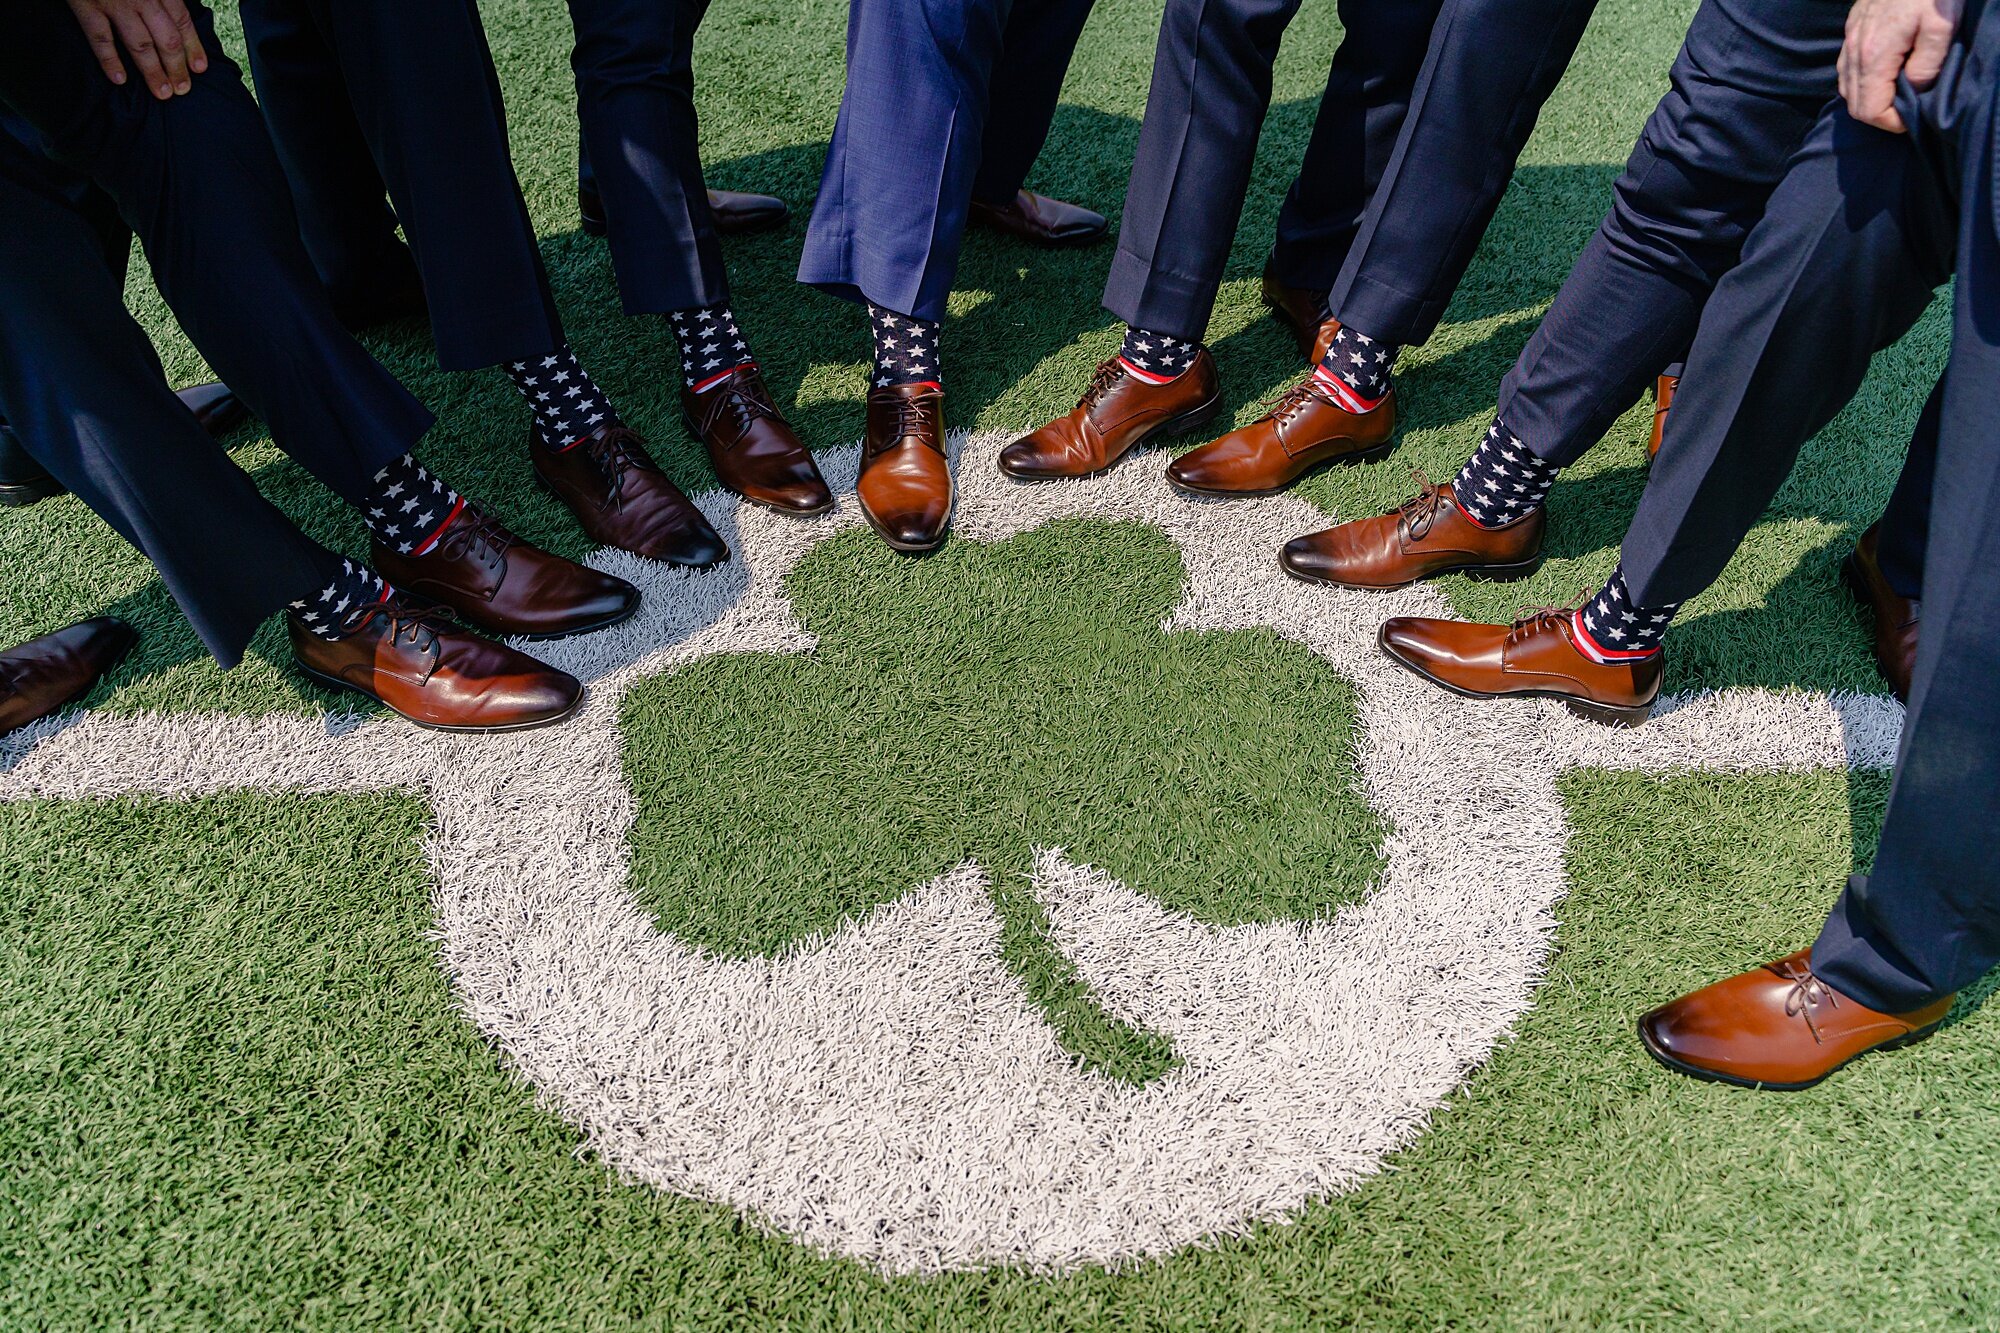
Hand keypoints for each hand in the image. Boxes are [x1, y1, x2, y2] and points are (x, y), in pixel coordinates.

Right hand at [65, 0, 208, 100]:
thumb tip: (175, 13)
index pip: (182, 21)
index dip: (193, 47)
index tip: (200, 68)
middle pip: (166, 39)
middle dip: (177, 67)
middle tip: (183, 90)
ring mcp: (114, 2)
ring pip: (140, 44)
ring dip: (153, 72)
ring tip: (163, 93)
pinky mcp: (86, 5)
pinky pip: (100, 37)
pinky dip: (110, 60)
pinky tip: (120, 79)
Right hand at [1839, 0, 1961, 132]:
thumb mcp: (1942, 28)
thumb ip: (1926, 67)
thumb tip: (1913, 92)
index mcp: (1874, 55)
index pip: (1869, 110)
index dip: (1891, 123)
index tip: (1912, 119)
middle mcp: (1854, 51)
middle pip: (1854, 104)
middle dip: (1879, 115)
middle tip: (1906, 111)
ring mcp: (1849, 39)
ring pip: (1847, 87)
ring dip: (1869, 98)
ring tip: (1896, 94)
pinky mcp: (1852, 28)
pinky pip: (1846, 67)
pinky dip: (1861, 80)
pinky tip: (1883, 73)